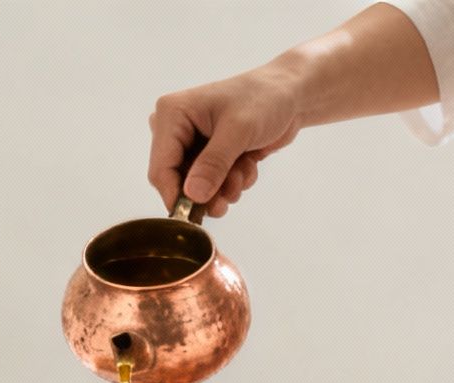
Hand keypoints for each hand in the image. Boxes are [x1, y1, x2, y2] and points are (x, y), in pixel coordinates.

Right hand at [148, 63, 303, 217]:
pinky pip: (212, 183)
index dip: (175, 195)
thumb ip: (214, 164)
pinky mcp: (209, 155)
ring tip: (244, 172)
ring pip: (197, 186)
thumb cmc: (265, 99)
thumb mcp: (239, 131)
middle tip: (228, 199)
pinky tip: (248, 164)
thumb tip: (193, 195)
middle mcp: (176, 129)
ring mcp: (192, 143)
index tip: (195, 216)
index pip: (161, 167)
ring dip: (224, 187)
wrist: (292, 95)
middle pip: (177, 180)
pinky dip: (232, 181)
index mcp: (172, 114)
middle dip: (206, 192)